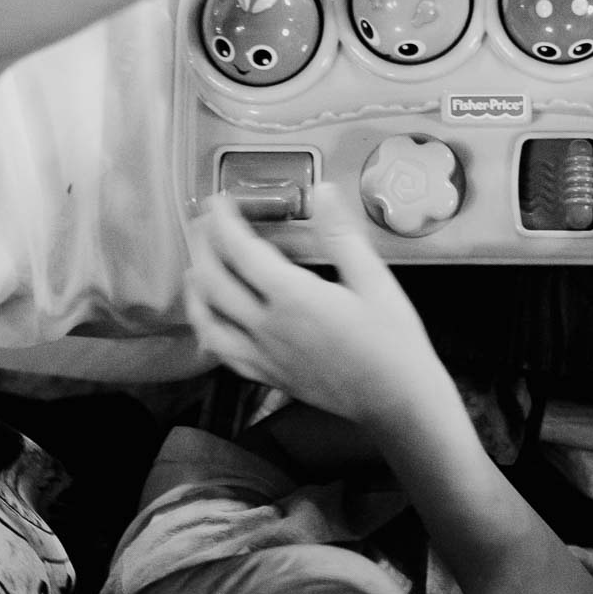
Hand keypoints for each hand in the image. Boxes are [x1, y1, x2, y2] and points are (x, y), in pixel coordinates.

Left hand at [183, 184, 449, 427]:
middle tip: (204, 224)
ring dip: (195, 288)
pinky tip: (210, 318)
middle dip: (202, 245)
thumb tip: (322, 191)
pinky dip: (207, 329)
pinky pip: (220, 352)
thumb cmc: (393, 341)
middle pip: (212, 280)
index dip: (223, 220)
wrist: (397, 402)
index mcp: (292, 297)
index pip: (240, 249)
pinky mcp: (266, 376)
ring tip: (197, 266)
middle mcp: (266, 326)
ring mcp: (262, 355)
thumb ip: (341, 235)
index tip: (220, 201)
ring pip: (206, 319)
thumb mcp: (375, 281)